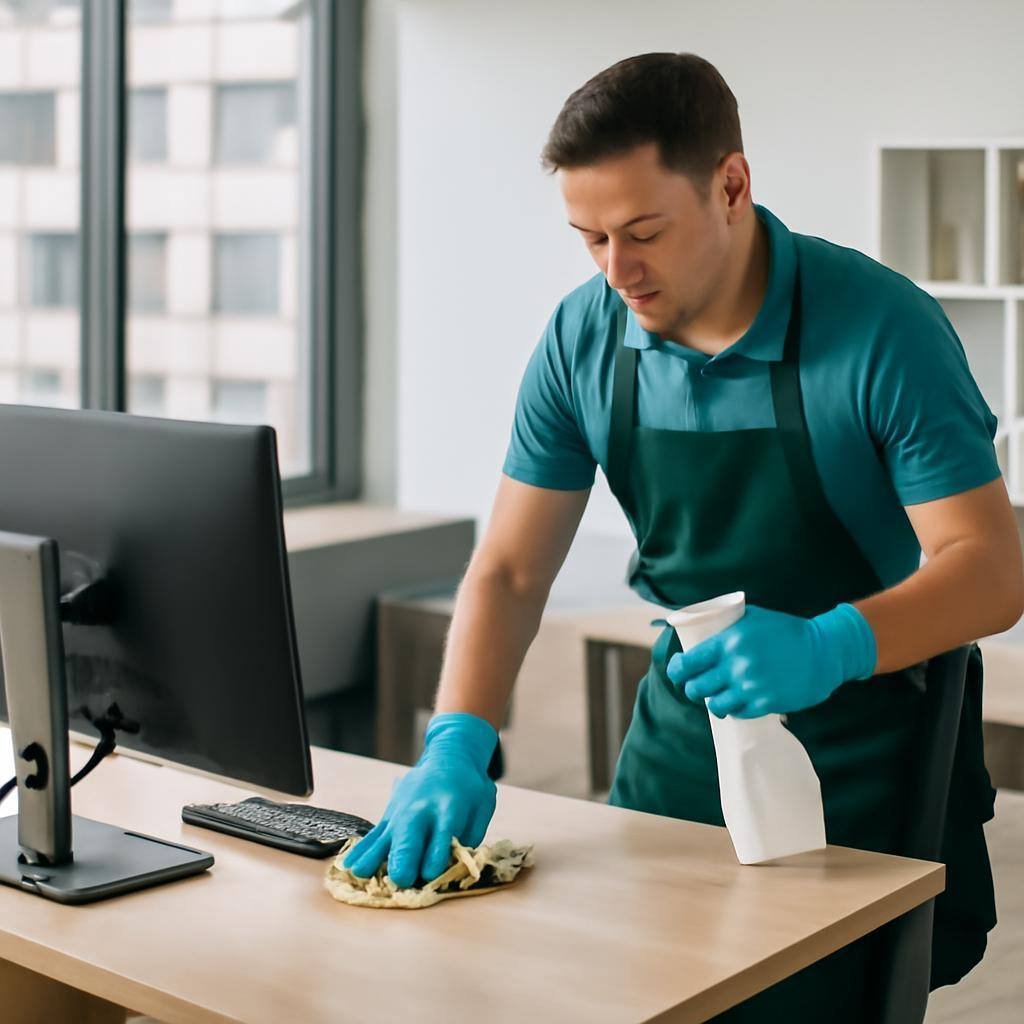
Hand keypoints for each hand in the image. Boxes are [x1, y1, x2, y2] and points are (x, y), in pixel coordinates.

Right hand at [343, 712, 497, 887]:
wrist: (449, 756)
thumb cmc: (470, 788)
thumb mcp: (482, 807)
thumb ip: (470, 836)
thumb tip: (454, 866)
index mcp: (449, 807)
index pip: (441, 834)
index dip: (436, 857)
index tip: (431, 874)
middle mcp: (421, 810)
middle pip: (409, 836)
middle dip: (404, 859)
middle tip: (401, 879)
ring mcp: (401, 812)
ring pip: (385, 837)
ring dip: (375, 857)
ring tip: (363, 873)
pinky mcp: (389, 815)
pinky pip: (373, 836)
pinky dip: (362, 850)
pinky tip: (350, 865)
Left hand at [666, 603, 875, 717]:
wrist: (823, 651)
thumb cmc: (786, 630)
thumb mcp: (752, 617)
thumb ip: (725, 623)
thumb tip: (698, 625)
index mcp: (728, 642)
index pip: (687, 663)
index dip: (677, 670)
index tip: (678, 671)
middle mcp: (736, 666)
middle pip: (696, 688)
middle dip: (693, 688)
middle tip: (696, 686)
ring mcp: (751, 687)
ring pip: (715, 705)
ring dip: (713, 702)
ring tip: (717, 696)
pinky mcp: (766, 703)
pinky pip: (738, 713)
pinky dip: (735, 709)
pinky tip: (738, 701)